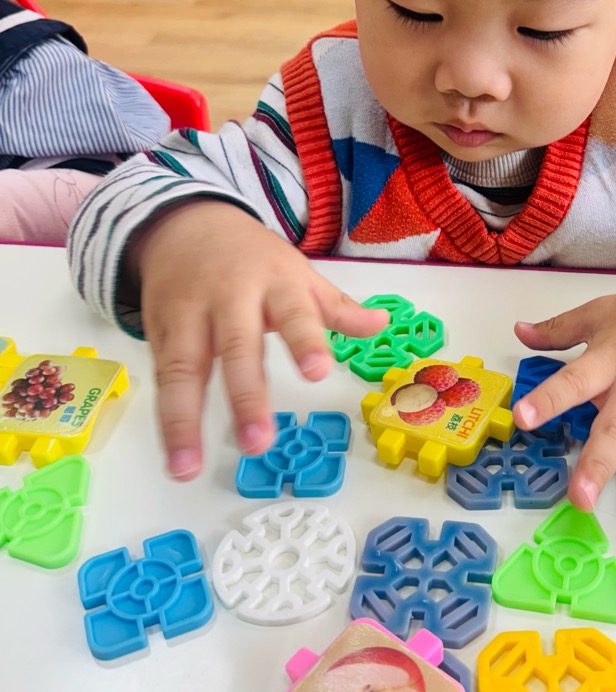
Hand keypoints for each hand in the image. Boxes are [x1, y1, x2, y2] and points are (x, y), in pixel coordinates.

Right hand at [133, 201, 387, 480]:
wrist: (185, 224)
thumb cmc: (252, 259)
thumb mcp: (297, 273)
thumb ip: (334, 307)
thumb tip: (381, 324)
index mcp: (274, 283)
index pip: (294, 312)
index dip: (305, 341)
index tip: (318, 373)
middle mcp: (229, 299)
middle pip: (236, 347)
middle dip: (246, 396)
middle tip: (258, 442)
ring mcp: (188, 316)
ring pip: (183, 369)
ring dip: (183, 421)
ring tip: (187, 468)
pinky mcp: (157, 333)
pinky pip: (160, 378)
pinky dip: (164, 418)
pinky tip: (172, 456)